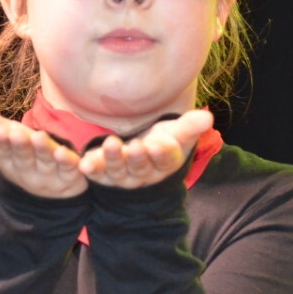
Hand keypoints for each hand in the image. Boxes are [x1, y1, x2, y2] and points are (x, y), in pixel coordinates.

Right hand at [0, 87, 86, 197]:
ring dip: (44, 151)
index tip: (1, 131)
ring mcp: (48, 176)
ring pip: (46, 163)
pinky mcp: (70, 178)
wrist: (47, 186)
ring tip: (40, 138)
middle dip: (20, 147)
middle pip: (23, 158)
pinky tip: (68, 154)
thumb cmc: (19, 151)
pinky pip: (71, 171)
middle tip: (17, 134)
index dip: (2, 142)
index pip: (3, 151)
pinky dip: (69, 164)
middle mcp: (26, 171)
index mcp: (7, 160)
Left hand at [78, 109, 212, 189]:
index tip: (159, 145)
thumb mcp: (178, 134)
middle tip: (135, 146)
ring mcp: (122, 176)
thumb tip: (208, 117)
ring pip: (118, 171)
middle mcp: (143, 173)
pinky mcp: (103, 173)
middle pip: (140, 167)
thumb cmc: (163, 141)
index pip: (165, 159)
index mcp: (164, 162)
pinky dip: (91, 169)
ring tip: (110, 144)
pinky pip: (97, 173)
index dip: (162, 153)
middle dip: (137, 158)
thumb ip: (190, 126)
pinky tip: (84, 164)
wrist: (142, 155)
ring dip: (113, 160)